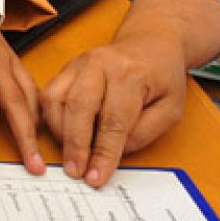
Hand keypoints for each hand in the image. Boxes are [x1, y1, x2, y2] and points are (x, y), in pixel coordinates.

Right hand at [40, 34, 186, 187]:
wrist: (150, 43)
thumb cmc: (162, 76)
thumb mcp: (170, 109)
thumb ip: (143, 133)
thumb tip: (113, 153)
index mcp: (130, 73)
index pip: (114, 121)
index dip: (104, 153)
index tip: (96, 177)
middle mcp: (99, 64)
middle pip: (79, 107)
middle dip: (75, 145)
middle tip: (75, 171)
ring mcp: (78, 64)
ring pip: (56, 100)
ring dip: (60, 133)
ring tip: (71, 156)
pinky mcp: (66, 69)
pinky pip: (49, 96)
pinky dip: (50, 119)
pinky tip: (61, 136)